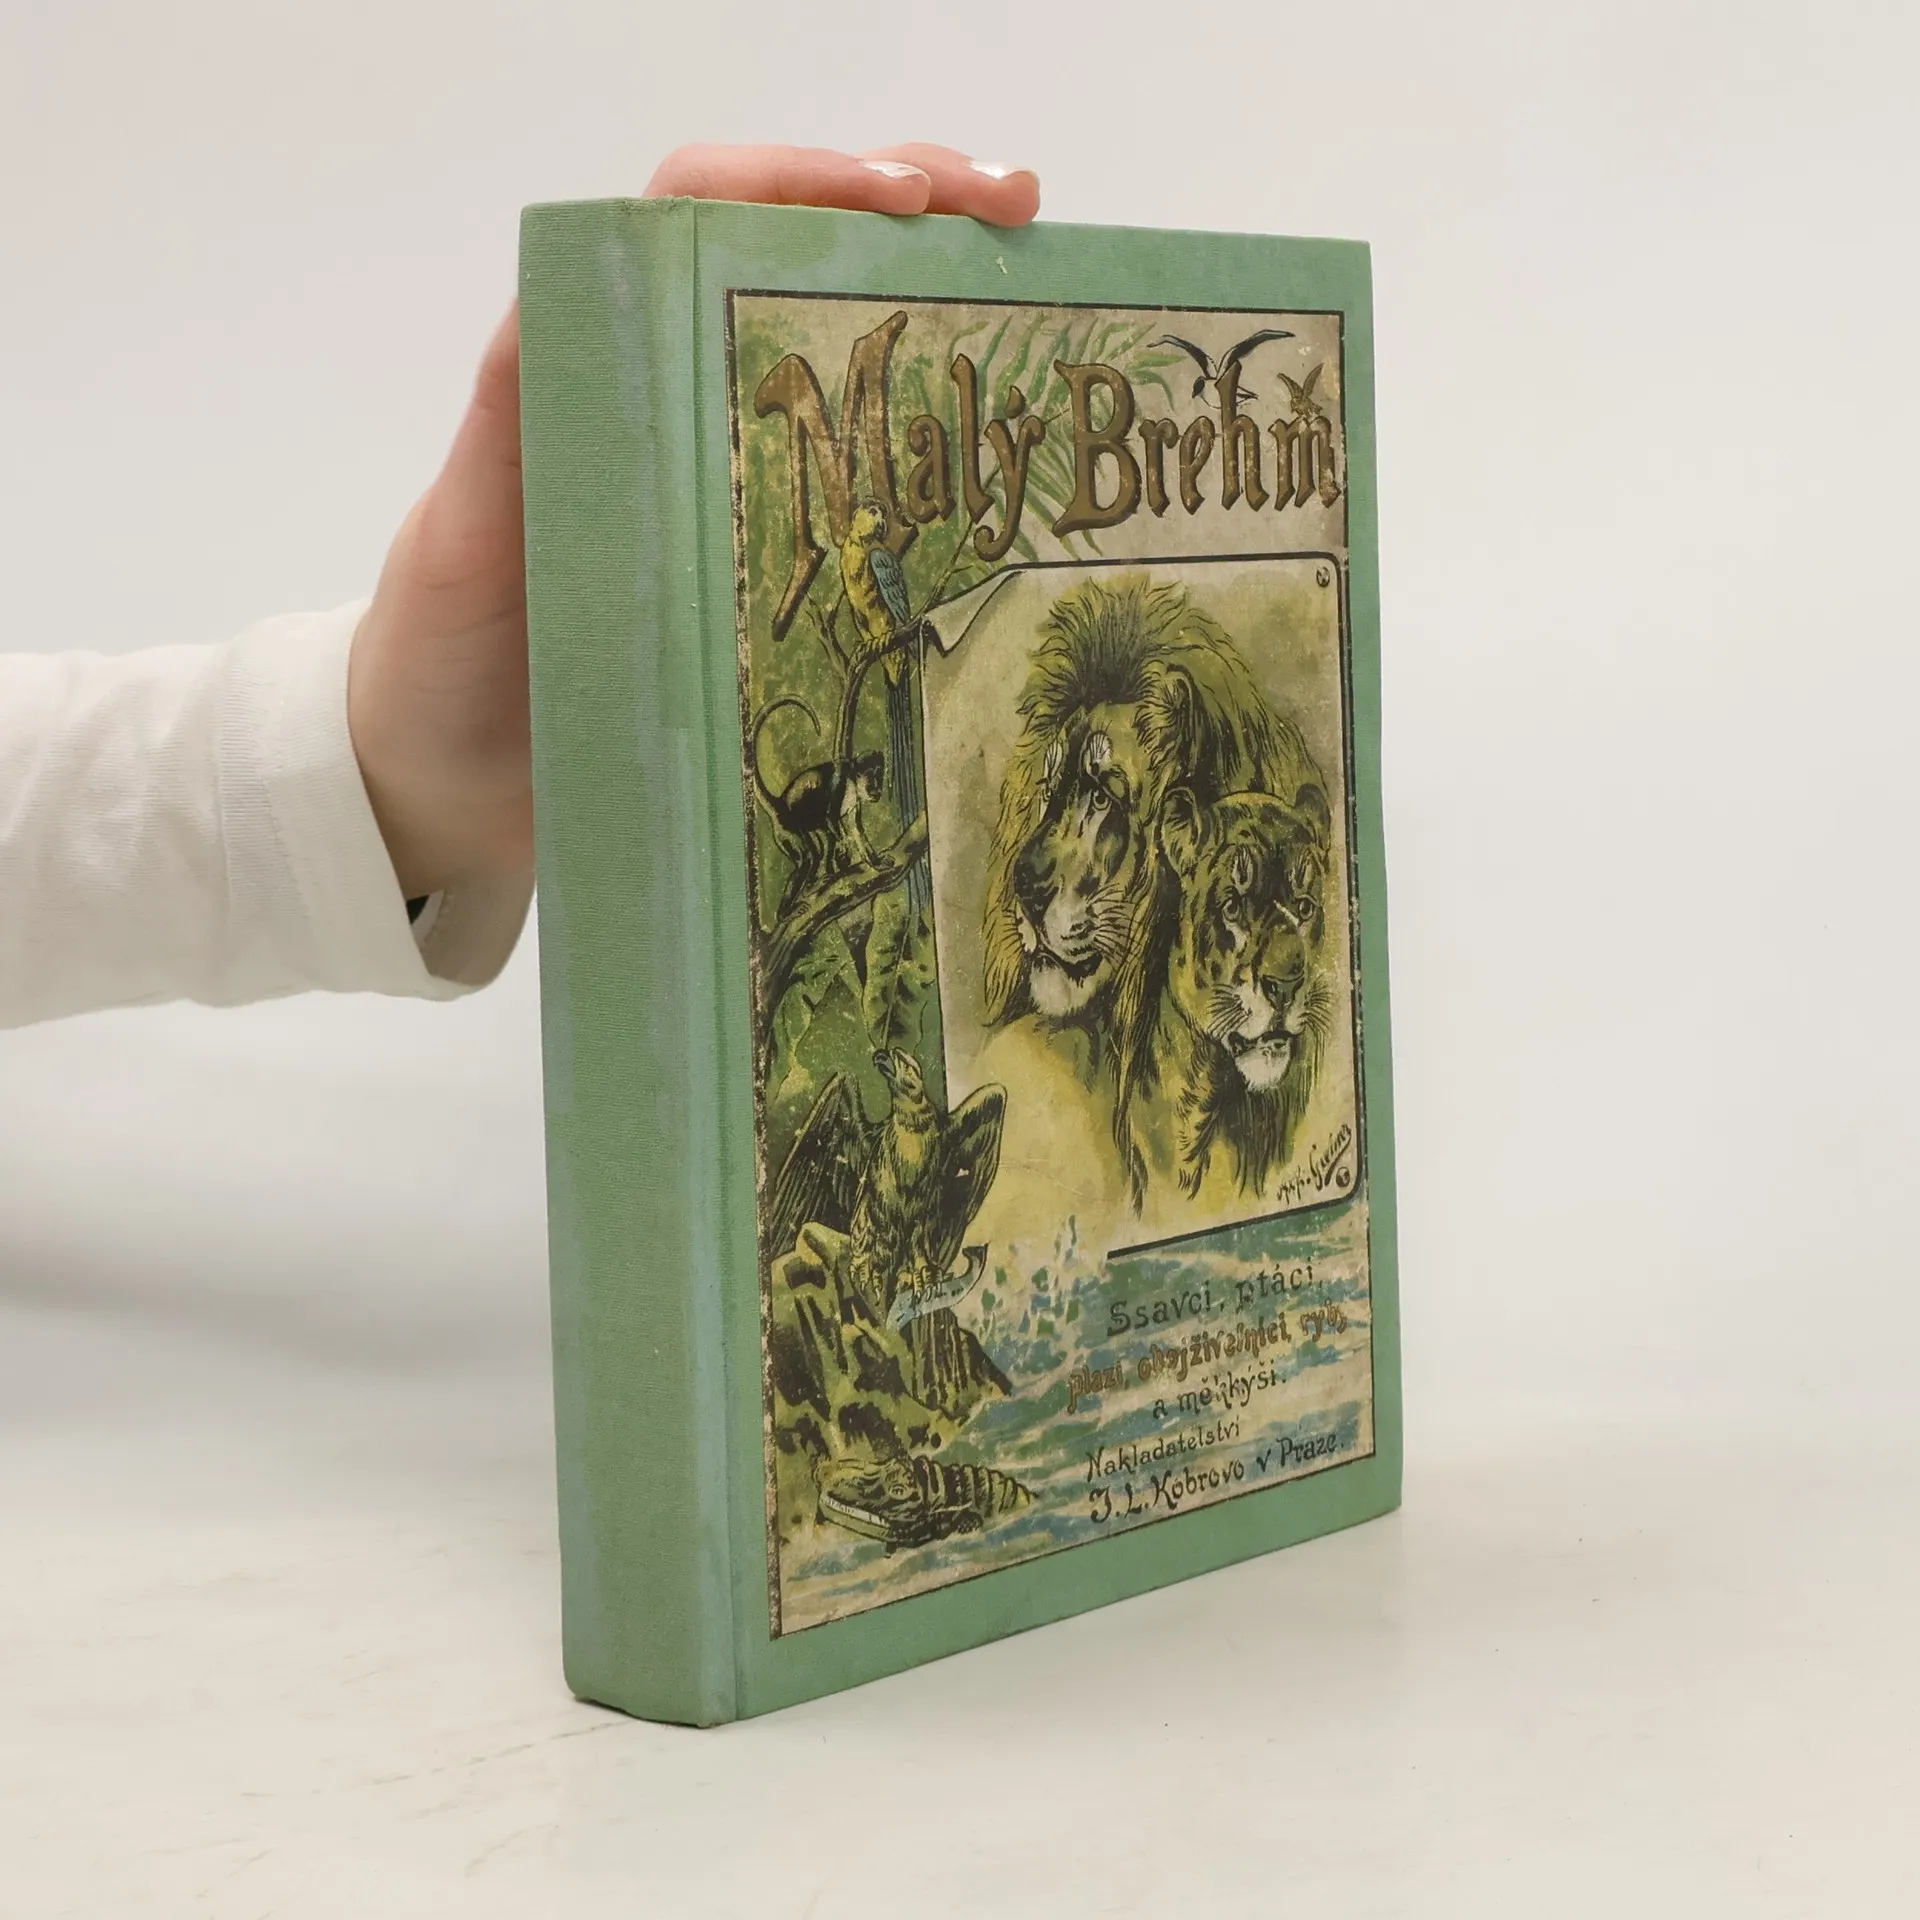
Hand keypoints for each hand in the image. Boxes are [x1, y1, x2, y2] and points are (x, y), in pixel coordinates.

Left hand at [348, 142, 1040, 900]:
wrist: (438, 787)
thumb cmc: (437, 667)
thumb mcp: (464, 547)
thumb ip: (509, 444)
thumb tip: (553, 324)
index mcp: (585, 364)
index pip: (691, 213)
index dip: (797, 183)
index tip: (903, 200)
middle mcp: (659, 395)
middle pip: (784, 250)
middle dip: (904, 205)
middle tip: (1015, 212)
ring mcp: (713, 471)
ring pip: (828, 344)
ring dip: (930, 296)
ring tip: (1037, 284)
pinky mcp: (747, 552)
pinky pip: (843, 470)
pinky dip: (918, 430)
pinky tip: (990, 443)